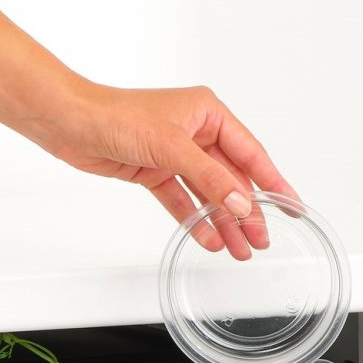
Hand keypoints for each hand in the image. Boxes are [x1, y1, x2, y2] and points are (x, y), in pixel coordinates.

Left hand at [0, 4, 297, 258]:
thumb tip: (241, 203)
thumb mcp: (171, 148)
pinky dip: (195, 219)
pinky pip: (182, 200)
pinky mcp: (154, 170)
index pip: (251, 153)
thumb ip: (209, 179)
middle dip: (247, 211)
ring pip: (208, 193)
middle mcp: (194, 132)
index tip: (292, 205)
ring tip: (239, 249)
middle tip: (262, 239)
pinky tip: (208, 238)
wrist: (69, 123)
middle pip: (231, 178)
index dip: (274, 182)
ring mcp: (174, 153)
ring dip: (223, 221)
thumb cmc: (114, 116)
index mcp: (208, 113)